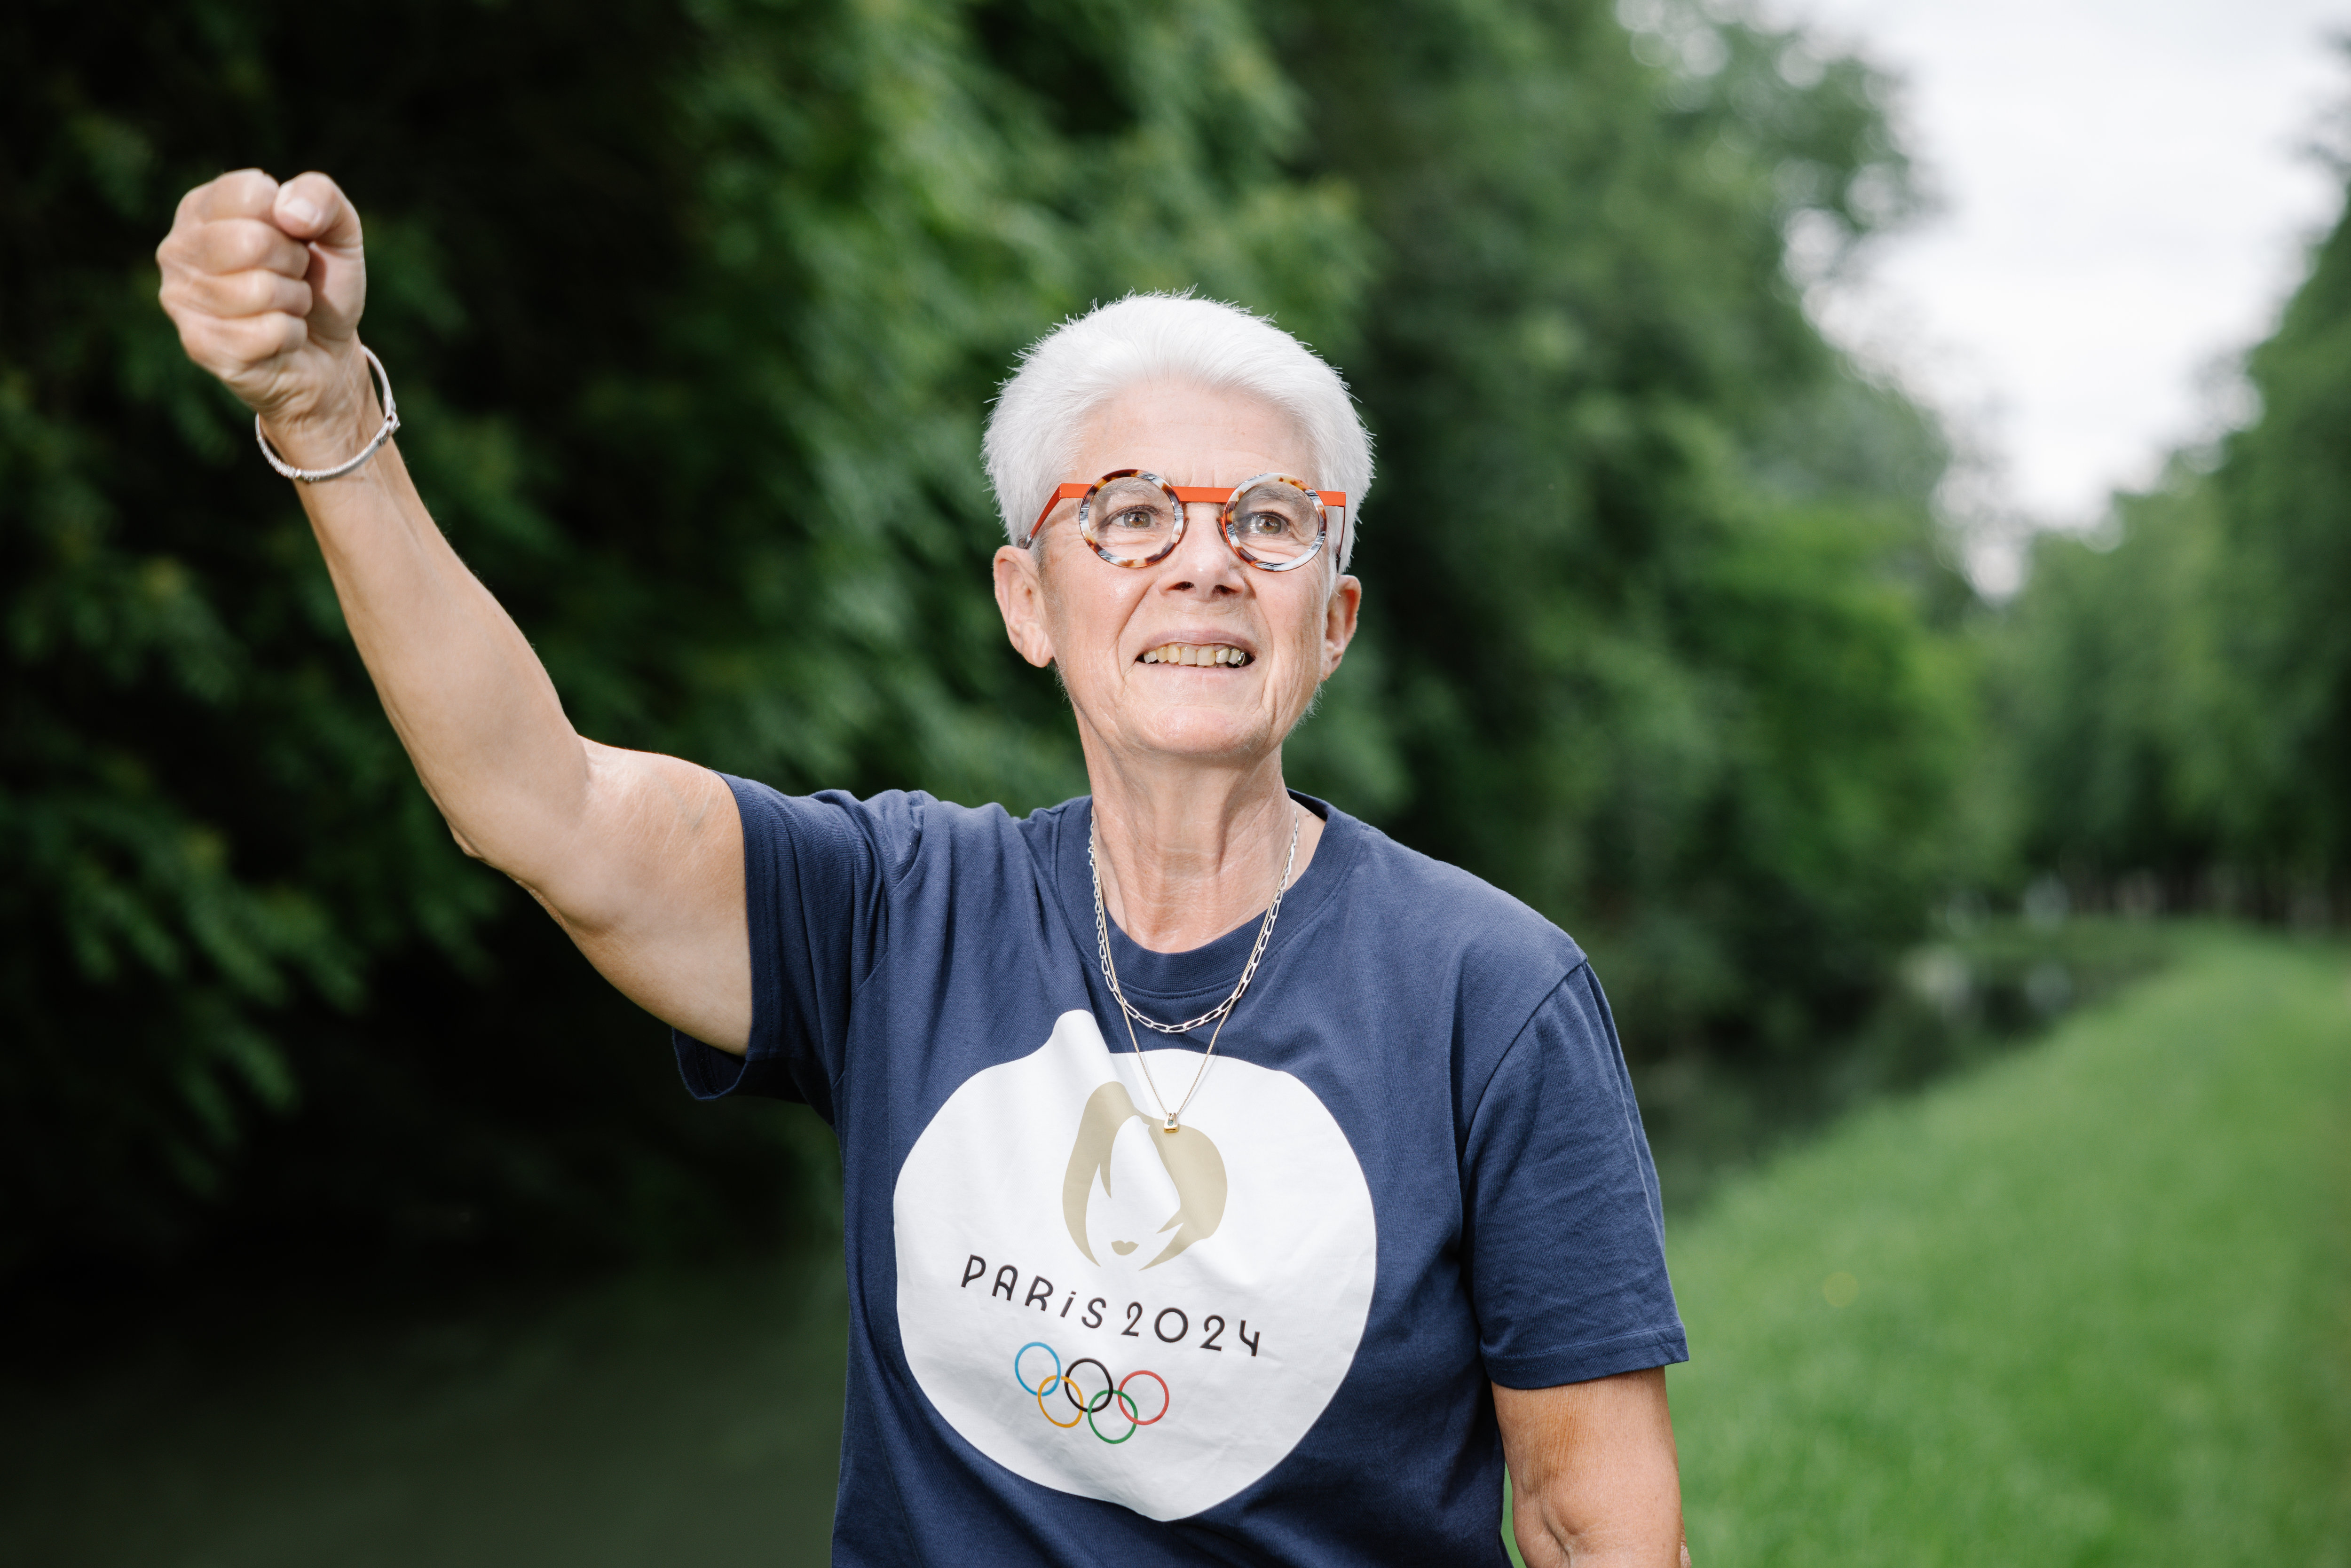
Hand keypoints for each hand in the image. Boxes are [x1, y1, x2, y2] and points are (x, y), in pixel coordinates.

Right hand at [156, 168, 372, 462]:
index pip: (251, 193)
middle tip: (293, 276)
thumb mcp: (338, 231)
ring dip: (294, 301)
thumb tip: (288, 211)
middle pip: (253, 240)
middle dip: (294, 263)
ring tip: (286, 306)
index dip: (291, 220)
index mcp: (201, 208)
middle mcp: (178, 249)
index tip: (293, 238)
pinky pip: (269, 332)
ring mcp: (181, 299)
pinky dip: (292, 335)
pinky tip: (280, 337)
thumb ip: (322, 197)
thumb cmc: (321, 284)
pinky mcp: (199, 345)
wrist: (326, 354)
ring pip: (262, 289)